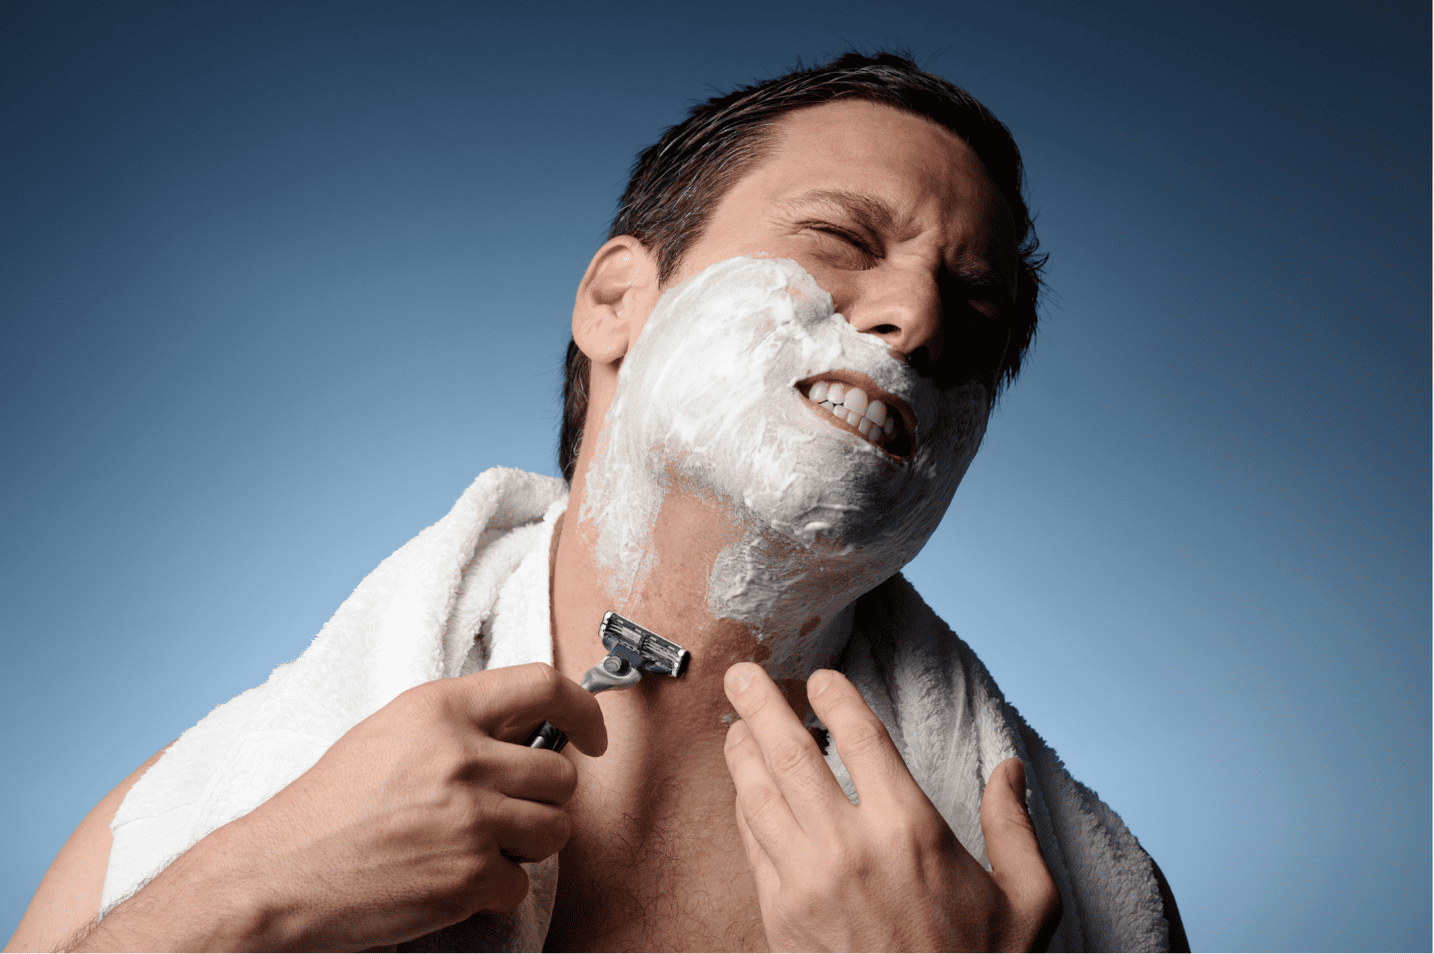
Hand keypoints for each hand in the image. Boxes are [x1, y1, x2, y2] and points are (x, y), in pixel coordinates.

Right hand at [85, 663, 605, 951]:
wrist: (276, 874)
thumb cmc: (329, 807)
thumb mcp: (391, 734)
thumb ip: (460, 724)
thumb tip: (531, 731)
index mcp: (440, 708)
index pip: (545, 685)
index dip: (584, 711)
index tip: (592, 737)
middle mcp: (462, 755)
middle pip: (561, 774)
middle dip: (542, 800)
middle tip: (501, 814)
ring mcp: (469, 816)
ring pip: (554, 829)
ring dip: (524, 846)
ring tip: (470, 847)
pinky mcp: (468, 874)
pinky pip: (519, 883)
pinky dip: (491, 891)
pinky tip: (446, 880)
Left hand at [722, 663, 1058, 951]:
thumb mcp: (1027, 903)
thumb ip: (1014, 828)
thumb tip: (1009, 770)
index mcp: (911, 829)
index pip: (859, 735)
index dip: (834, 696)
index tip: (820, 679)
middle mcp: (851, 847)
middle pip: (790, 751)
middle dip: (760, 703)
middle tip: (743, 673)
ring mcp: (806, 882)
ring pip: (758, 793)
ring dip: (742, 751)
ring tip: (736, 724)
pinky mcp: (779, 915)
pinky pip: (751, 841)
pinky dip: (744, 806)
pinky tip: (747, 788)